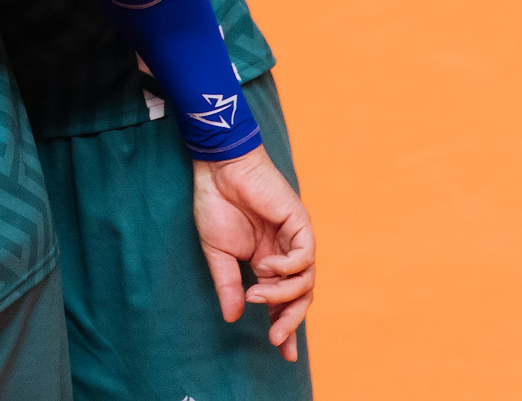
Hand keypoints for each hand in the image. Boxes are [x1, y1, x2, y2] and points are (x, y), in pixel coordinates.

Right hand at [192, 146, 315, 360]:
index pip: (283, 300)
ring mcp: (295, 239)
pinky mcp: (300, 224)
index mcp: (267, 262)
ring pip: (306, 281)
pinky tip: (268, 267)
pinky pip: (305, 257)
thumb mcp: (218, 254)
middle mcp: (285, 253)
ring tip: (258, 294)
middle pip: (300, 296)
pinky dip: (289, 268)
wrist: (218, 170)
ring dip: (283, 295)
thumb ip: (229, 285)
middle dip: (289, 321)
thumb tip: (233, 317)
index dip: (283, 326)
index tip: (280, 352)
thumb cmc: (215, 205)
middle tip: (275, 339)